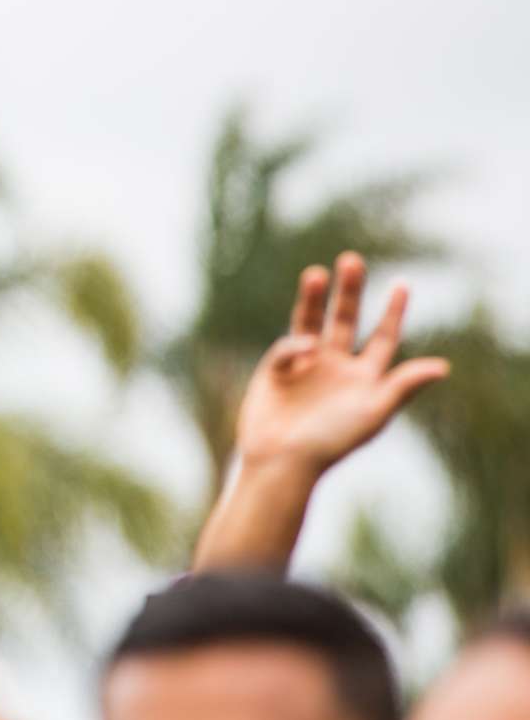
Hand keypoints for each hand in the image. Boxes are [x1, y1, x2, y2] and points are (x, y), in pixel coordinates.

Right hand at [233, 252, 447, 476]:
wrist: (283, 460)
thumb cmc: (333, 441)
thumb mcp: (374, 412)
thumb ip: (403, 386)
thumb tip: (443, 367)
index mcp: (365, 377)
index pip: (384, 338)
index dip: (393, 312)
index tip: (402, 284)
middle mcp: (337, 366)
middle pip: (346, 319)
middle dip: (349, 291)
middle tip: (352, 259)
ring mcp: (305, 366)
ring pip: (311, 322)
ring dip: (314, 298)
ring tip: (316, 273)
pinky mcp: (276, 370)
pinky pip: (288, 347)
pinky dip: (296, 346)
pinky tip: (304, 351)